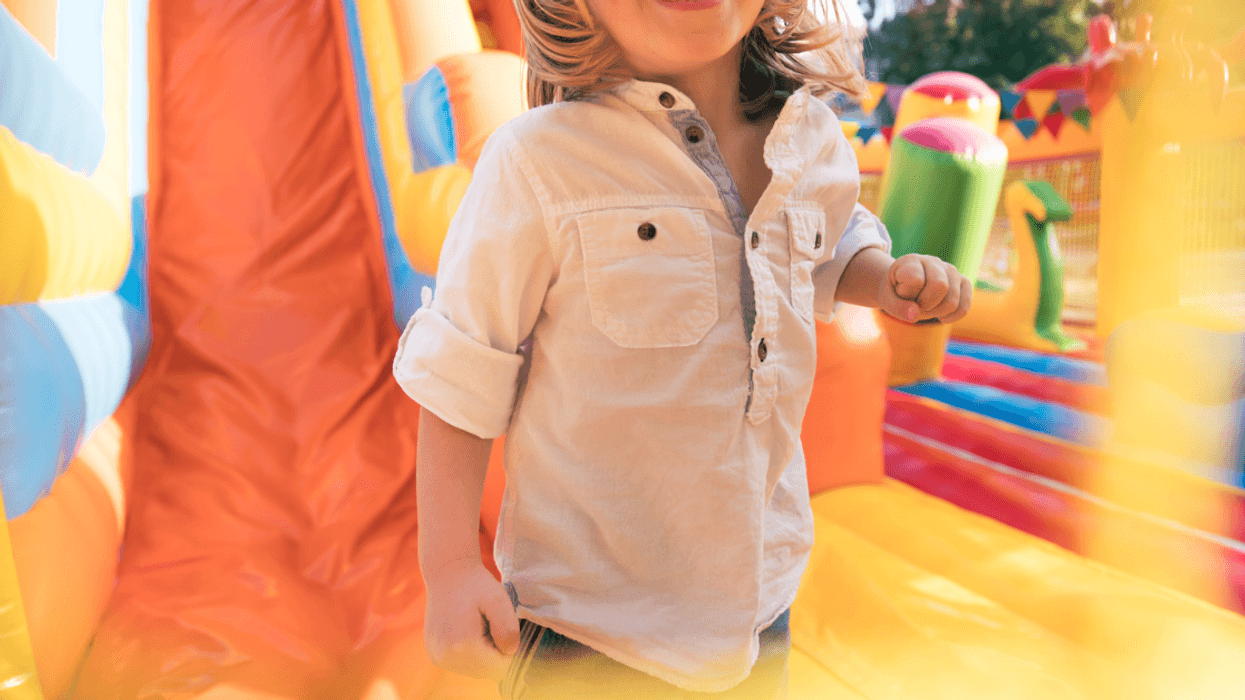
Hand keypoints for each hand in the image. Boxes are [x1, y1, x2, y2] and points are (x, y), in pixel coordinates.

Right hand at [423, 559, 520, 679]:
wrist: (448, 573)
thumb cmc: (477, 585)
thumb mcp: (499, 601)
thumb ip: (509, 630)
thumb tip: (509, 652)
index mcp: (463, 646)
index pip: (499, 669)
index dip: (506, 649)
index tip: (497, 625)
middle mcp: (446, 657)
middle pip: (486, 673)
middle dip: (493, 652)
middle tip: (486, 624)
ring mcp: (437, 658)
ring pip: (475, 670)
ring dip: (482, 652)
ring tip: (475, 626)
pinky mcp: (434, 655)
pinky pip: (462, 664)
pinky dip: (469, 652)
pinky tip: (465, 629)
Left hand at [879, 254, 971, 324]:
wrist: (905, 284)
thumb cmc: (896, 292)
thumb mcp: (887, 300)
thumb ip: (896, 308)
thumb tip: (914, 316)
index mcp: (911, 261)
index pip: (916, 279)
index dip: (908, 293)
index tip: (901, 293)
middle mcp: (933, 261)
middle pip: (940, 287)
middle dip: (926, 305)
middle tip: (915, 305)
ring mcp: (951, 270)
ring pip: (952, 301)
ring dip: (936, 313)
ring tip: (926, 307)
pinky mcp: (963, 282)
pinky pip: (964, 307)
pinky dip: (951, 317)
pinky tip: (940, 315)